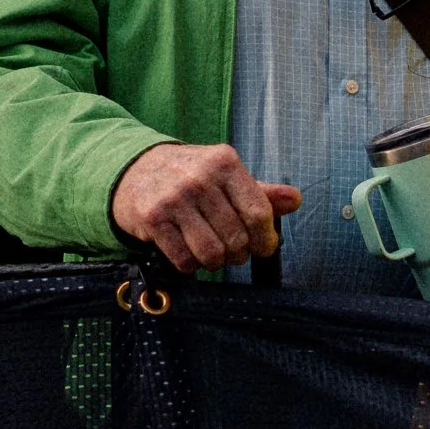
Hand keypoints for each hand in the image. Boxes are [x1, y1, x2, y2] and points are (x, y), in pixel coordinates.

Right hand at [112, 141, 301, 274]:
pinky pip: (184, 259)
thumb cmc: (190, 176)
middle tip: (234, 251)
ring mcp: (173, 198)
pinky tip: (190, 253)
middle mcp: (199, 178)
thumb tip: (295, 200)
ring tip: (214, 254)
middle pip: (236, 237)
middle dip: (239, 253)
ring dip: (216, 262)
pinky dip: (191, 265)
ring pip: (211, 253)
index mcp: (225, 162)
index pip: (258, 212)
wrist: (134, 170)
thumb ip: (260, 191)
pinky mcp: (152, 218)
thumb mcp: (226, 175)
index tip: (264, 247)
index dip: (265, 238)